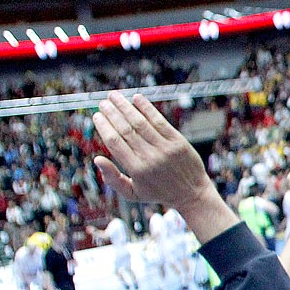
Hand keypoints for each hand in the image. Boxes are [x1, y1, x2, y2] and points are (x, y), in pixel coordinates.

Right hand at [92, 93, 215, 207]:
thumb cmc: (158, 193)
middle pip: (126, 130)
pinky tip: (137, 98)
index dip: (104, 127)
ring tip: (114, 95)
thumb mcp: (133, 194)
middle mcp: (150, 157)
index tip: (97, 116)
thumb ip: (113, 179)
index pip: (115, 143)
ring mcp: (165, 149)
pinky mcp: (178, 142)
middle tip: (103, 102)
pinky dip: (147, 108)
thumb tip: (97, 159)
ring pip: (141, 122)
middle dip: (112, 113)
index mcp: (136, 170)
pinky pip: (160, 121)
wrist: (192, 194)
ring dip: (125, 106)